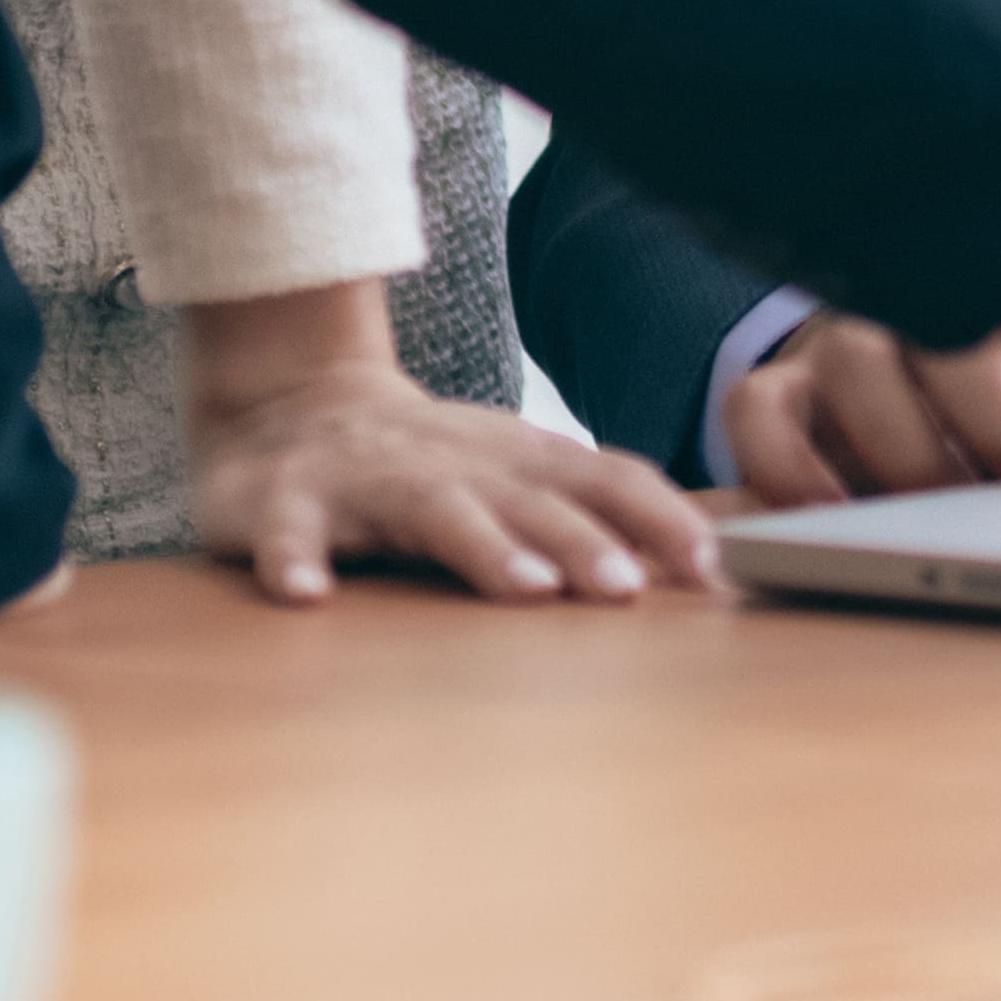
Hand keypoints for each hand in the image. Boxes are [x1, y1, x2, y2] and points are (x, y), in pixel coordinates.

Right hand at [179, 280, 718, 607]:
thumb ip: (586, 513)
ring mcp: (372, 477)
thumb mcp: (511, 476)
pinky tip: (308, 595)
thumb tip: (695, 565)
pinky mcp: (288, 501)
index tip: (712, 569)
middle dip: (584, 541)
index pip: (607, 478)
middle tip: (629, 589)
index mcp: (516, 460)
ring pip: (434, 509)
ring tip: (526, 587)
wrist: (292, 405)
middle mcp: (456, 462)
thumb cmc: (426, 462)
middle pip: (531, 499)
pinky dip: (298, 559)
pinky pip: (291, 532)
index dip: (660, 518)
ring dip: (484, 547)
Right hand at [716, 241, 1000, 505]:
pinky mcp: (787, 396)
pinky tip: (845, 507)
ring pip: (853, 359)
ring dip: (911, 438)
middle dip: (986, 379)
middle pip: (937, 303)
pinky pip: (760, 412)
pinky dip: (790, 461)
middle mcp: (937, 283)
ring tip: (970, 494)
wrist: (997, 419)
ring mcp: (853, 336)